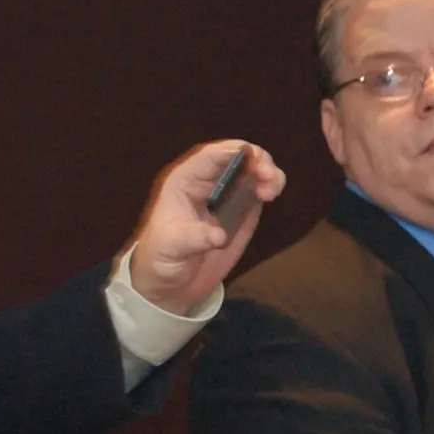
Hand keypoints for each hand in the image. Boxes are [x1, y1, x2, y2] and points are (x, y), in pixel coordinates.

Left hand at [128, 140, 284, 314]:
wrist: (172, 281)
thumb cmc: (162, 257)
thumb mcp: (171, 247)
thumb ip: (194, 238)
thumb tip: (219, 237)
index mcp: (186, 180)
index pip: (211, 156)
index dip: (233, 151)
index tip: (252, 159)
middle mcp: (209, 180)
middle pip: (238, 156)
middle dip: (256, 159)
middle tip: (267, 177)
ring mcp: (228, 194)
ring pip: (253, 169)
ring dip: (268, 172)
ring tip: (271, 190)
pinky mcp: (243, 210)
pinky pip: (260, 189)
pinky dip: (271, 186)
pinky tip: (271, 195)